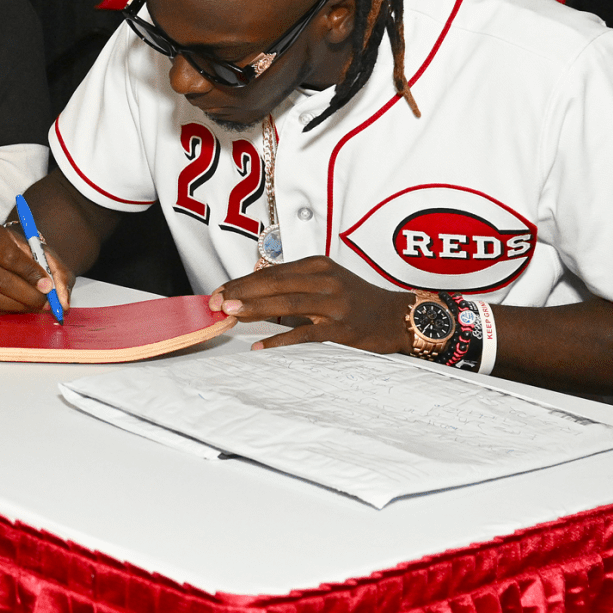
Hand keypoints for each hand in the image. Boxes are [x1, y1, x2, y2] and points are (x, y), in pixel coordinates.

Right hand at [0, 220, 71, 313]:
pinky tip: (16, 306)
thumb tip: (62, 304)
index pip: (8, 256)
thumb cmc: (27, 255)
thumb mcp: (46, 257)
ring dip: (17, 306)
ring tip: (33, 306)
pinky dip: (3, 311)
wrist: (8, 257)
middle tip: (45, 303)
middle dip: (26, 295)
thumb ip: (58, 277)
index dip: (30, 274)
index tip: (47, 286)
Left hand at [209, 256, 411, 351]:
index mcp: (318, 265)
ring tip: (229, 314)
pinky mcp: (341, 328)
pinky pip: (305, 334)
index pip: (271, 272)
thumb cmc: (356, 301)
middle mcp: (325, 280)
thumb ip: (294, 284)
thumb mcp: (326, 282)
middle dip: (241, 292)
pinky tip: (261, 346)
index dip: (242, 282)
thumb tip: (251, 292)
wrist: (397, 317)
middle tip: (216, 302)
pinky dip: (281, 340)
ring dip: (254, 308)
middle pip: (275, 283)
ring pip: (287, 303)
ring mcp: (335, 303)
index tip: (218, 291)